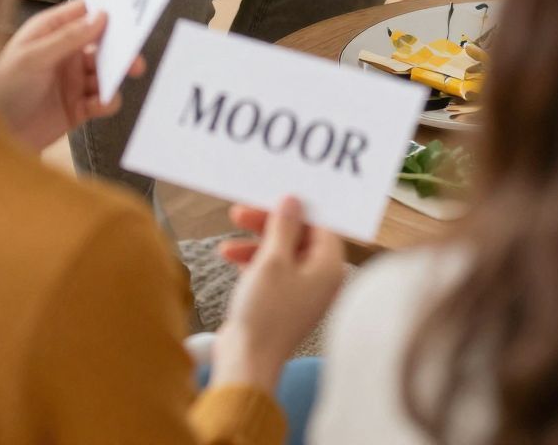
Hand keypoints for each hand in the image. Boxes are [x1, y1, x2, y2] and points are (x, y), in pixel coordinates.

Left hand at [0, 0, 141, 151]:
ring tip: (122, 78)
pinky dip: (107, 101)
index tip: (128, 13)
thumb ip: (67, 38)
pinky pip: (102, 100)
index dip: (106, 11)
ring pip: (107, 71)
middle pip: (103, 43)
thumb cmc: (0, 89)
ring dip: (116, 74)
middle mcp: (65, 53)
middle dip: (120, 47)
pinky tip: (101, 103)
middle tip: (133, 54)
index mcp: (50, 33)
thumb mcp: (31, 58)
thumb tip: (100, 17)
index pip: (84, 14)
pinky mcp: (79, 106)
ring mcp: (73, 80)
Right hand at [211, 197, 345, 392]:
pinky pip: (271, 272)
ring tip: (227, 238)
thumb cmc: (266, 312)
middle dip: (269, 224)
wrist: (247, 362)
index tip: (273, 195)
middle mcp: (320, 278)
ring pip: (282, 254)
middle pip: (299, 237)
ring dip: (255, 243)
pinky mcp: (281, 302)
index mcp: (329, 266)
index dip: (297, 208)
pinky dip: (253, 262)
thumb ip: (284, 227)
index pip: (320, 225)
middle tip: (241, 211)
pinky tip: (229, 257)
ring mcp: (301, 292)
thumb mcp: (273, 260)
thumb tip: (294, 200)